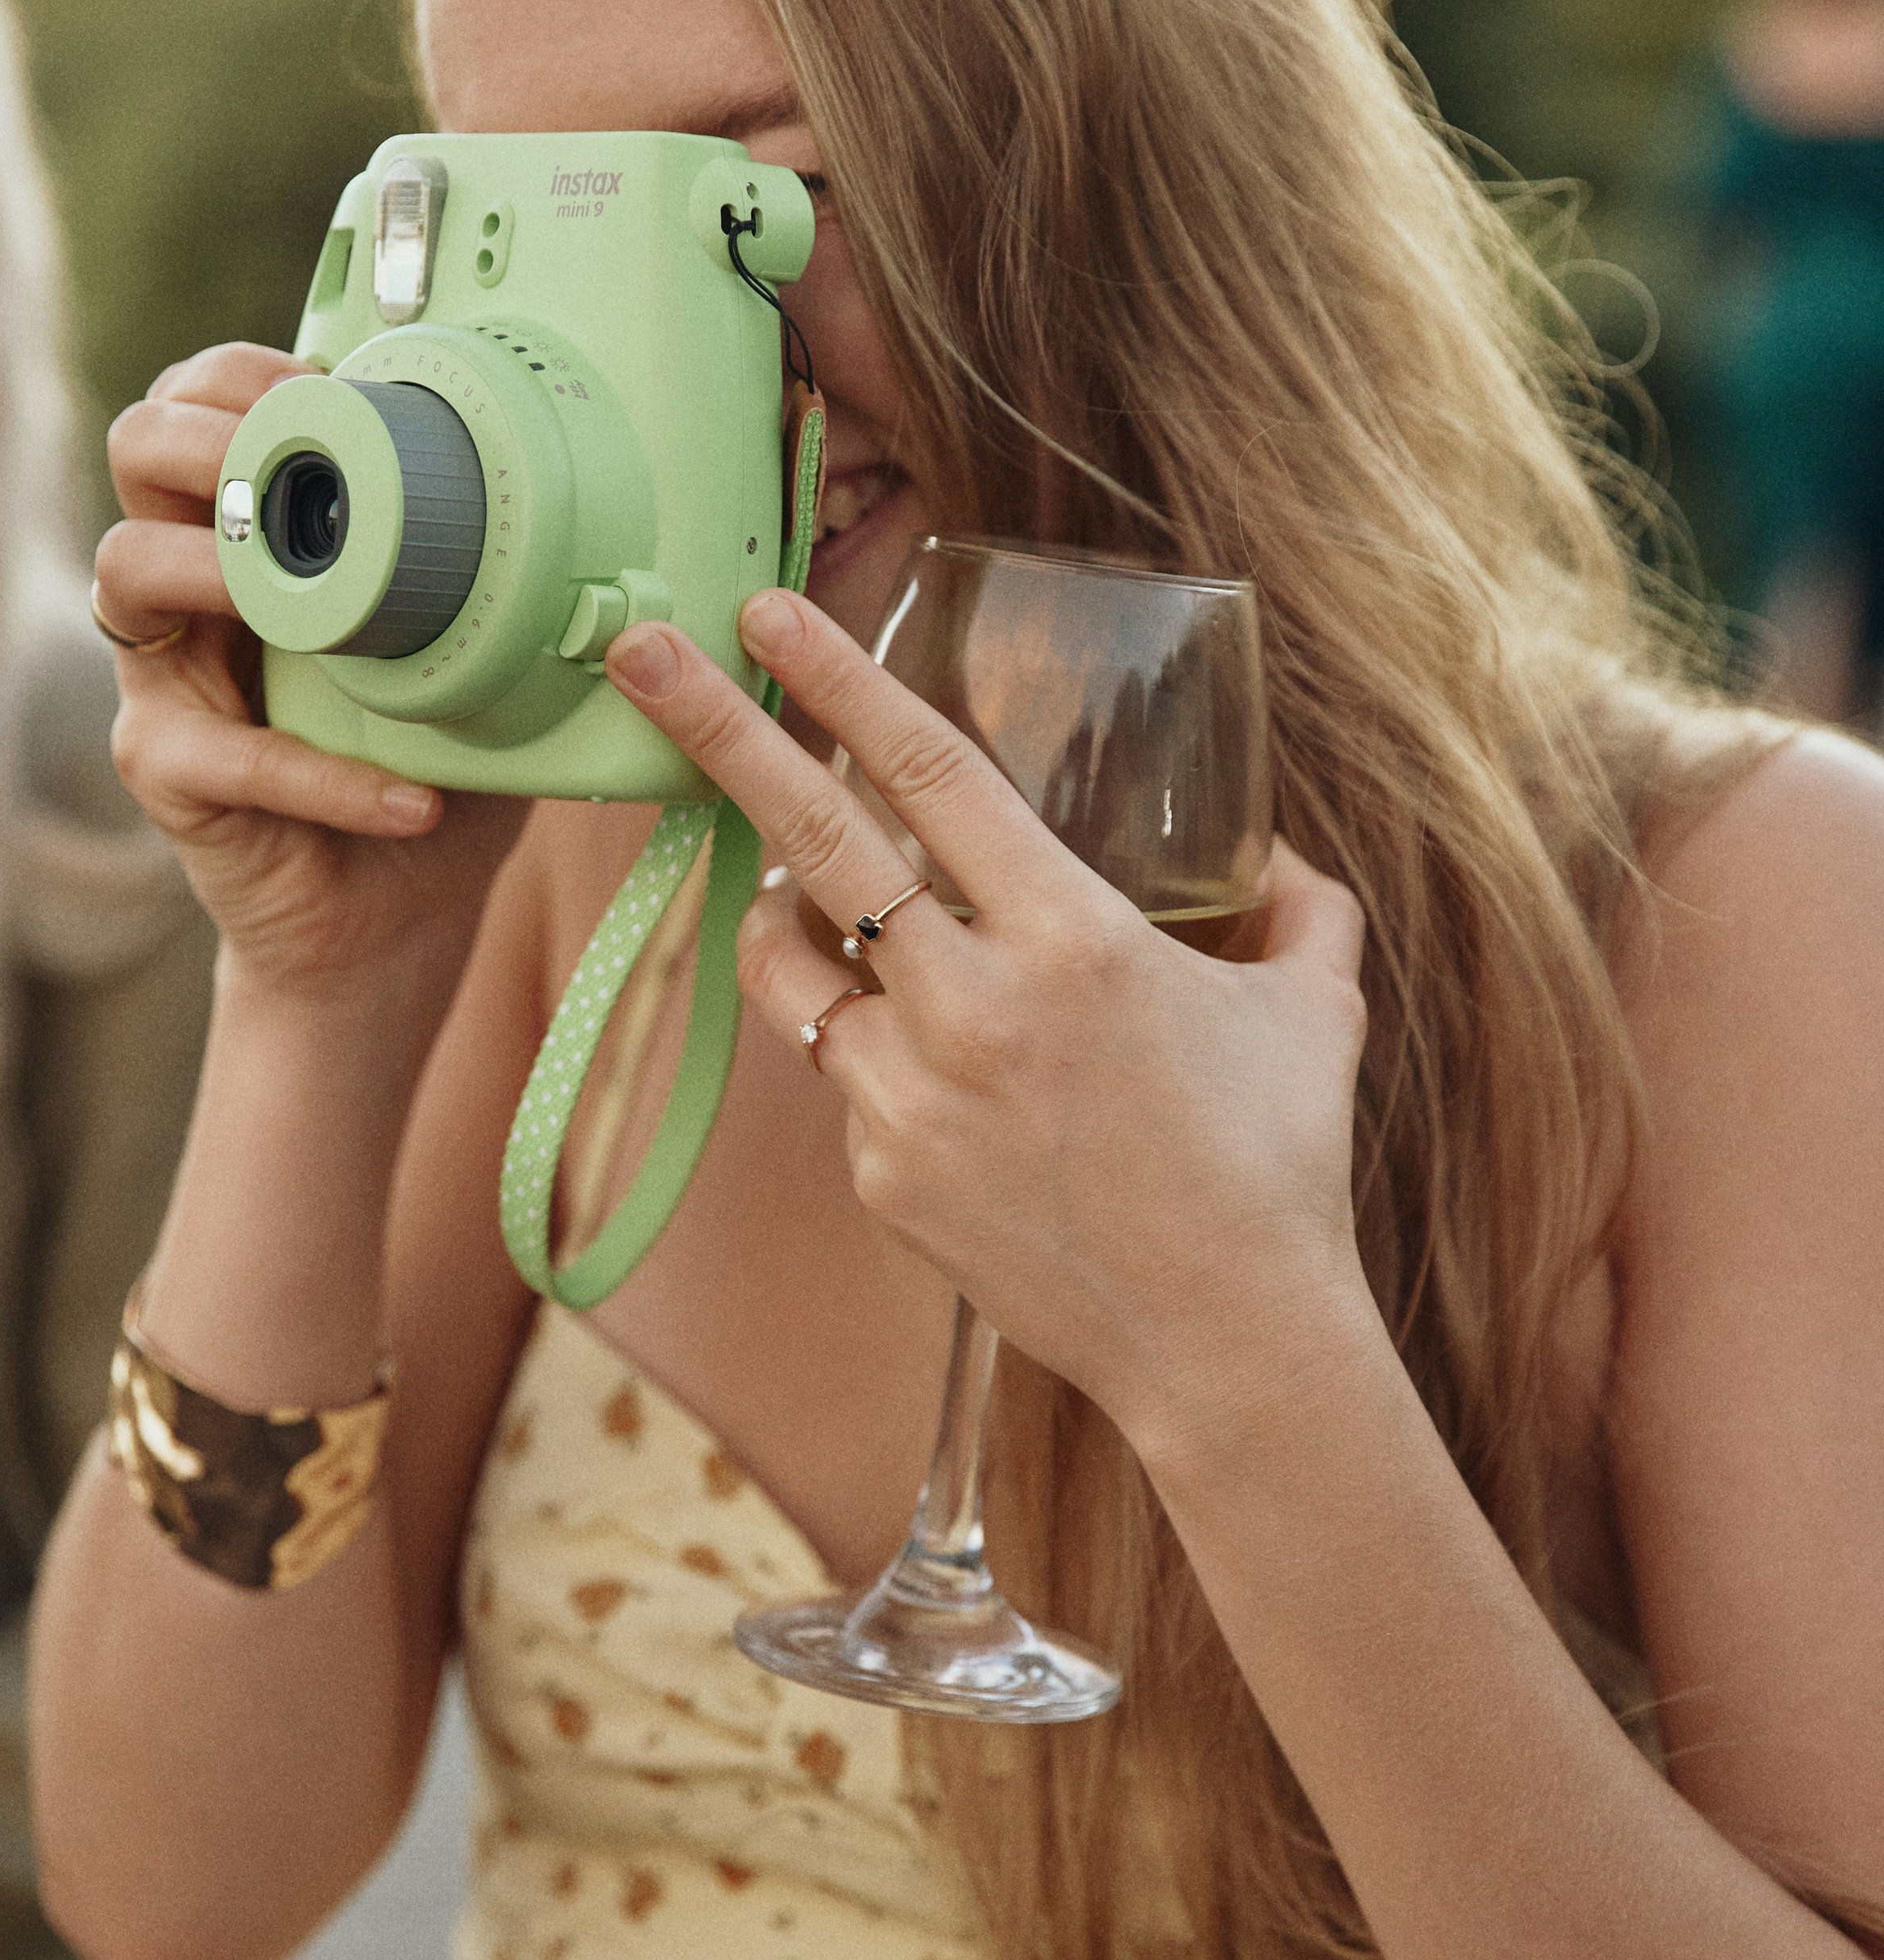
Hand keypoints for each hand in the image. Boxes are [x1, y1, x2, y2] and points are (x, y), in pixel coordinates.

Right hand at [96, 345, 527, 1005]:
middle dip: (208, 432)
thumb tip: (613, 514)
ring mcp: (165, 678)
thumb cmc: (430, 769)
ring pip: (128, 571)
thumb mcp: (475, 660)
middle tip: (293, 464)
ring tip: (332, 608)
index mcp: (250, 535)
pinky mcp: (167, 773)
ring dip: (228, 569)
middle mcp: (186, 589)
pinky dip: (328, 778)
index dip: (242, 377)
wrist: (389, 918)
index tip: (329, 389)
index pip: (197, 406)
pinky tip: (415, 800)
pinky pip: (229, 758)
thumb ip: (497, 580)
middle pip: (135, 449)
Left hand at [605, 589, 1374, 1451]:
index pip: (931, 774)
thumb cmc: (1284, 1170)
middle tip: (640, 652)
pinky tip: (946, 1080)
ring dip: (785, 913)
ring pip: (791, 965)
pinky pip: (841, 1075)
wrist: (1231, 1349)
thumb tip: (1284, 854)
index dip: (841, 679)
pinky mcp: (882, 1174)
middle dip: (716, 731)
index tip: (769, 609)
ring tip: (810, 898)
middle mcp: (974, 1005)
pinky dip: (869, 1047)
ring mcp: (911, 1096)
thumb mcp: (1318, 1012)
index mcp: (1074, 936)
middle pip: (811, 838)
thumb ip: (1300, 908)